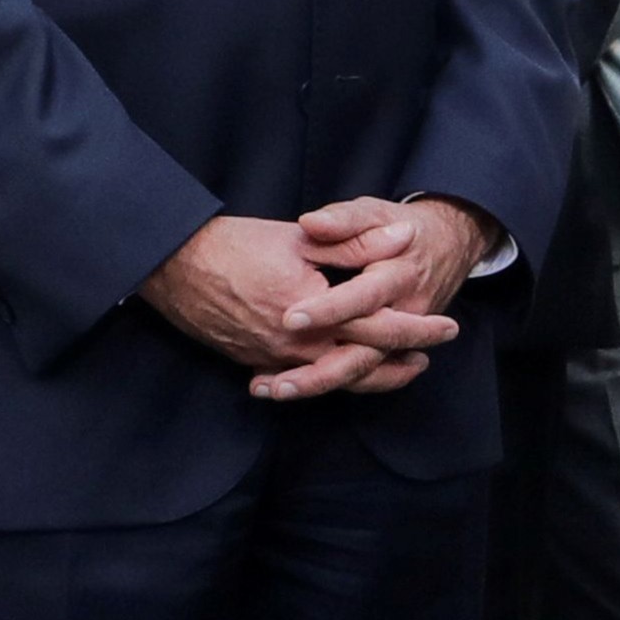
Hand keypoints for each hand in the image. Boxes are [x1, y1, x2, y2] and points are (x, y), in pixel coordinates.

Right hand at [137, 203, 491, 402]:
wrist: (172, 265)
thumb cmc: (235, 243)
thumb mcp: (302, 237)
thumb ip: (356, 242)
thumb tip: (402, 240)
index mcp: (314, 311)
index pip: (381, 327)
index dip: (418, 328)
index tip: (447, 327)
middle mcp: (296, 345)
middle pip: (362, 365)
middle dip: (400, 363)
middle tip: (429, 356)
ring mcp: (273, 360)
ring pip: (333, 381)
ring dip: (369, 377)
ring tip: (397, 370)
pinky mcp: (254, 363)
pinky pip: (300, 382)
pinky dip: (327, 381)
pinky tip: (340, 376)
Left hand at [262, 196, 494, 402]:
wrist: (445, 247)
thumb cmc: (400, 227)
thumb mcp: (375, 213)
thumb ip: (344, 220)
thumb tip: (310, 223)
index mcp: (398, 277)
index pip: (363, 298)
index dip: (329, 310)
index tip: (290, 318)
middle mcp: (403, 315)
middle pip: (365, 352)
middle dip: (320, 371)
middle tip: (277, 382)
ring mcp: (399, 339)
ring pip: (360, 371)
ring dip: (317, 385)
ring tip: (271, 389)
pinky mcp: (389, 349)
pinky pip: (360, 374)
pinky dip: (325, 384)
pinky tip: (283, 386)